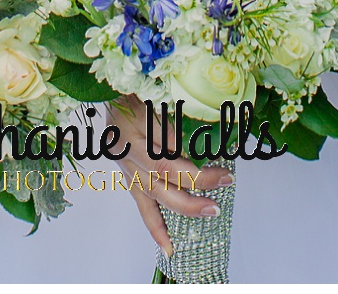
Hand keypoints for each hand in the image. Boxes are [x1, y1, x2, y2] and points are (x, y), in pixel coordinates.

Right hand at [107, 97, 232, 254]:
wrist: (113, 92)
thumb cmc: (139, 93)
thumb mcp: (155, 103)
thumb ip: (169, 130)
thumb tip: (185, 154)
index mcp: (132, 138)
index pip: (167, 165)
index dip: (196, 175)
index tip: (224, 176)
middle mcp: (127, 159)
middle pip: (160, 187)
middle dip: (190, 201)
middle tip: (216, 207)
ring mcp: (127, 170)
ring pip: (150, 201)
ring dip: (177, 214)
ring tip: (201, 222)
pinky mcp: (128, 177)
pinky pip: (142, 206)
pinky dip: (155, 225)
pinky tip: (167, 244)